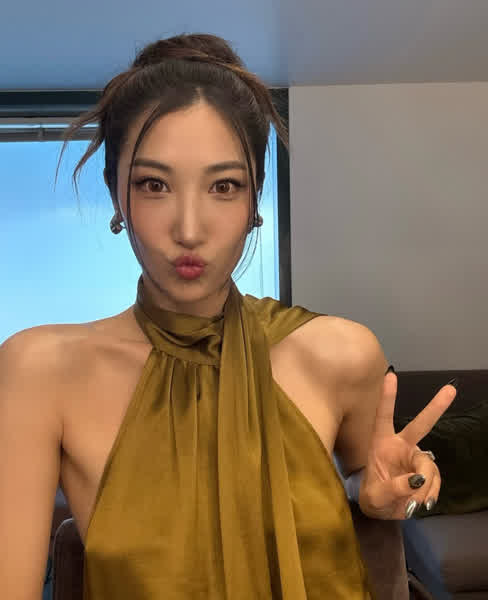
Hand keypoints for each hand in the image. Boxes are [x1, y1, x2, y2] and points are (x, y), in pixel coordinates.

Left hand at [358, 371, 456, 519]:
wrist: (383, 509)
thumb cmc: (373, 496)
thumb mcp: (375, 497)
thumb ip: (392, 488)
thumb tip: (415, 480)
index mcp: (381, 443)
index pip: (383, 416)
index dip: (387, 396)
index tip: (391, 374)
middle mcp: (401, 445)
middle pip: (420, 425)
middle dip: (435, 407)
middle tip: (451, 389)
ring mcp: (415, 458)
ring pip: (428, 467)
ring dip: (424, 487)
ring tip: (412, 503)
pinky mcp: (427, 472)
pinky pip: (435, 480)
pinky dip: (430, 493)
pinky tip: (421, 502)